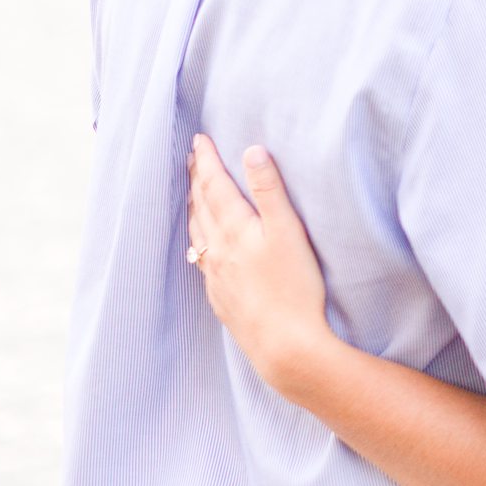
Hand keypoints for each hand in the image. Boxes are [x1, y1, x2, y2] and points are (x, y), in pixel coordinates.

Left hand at [186, 135, 333, 396]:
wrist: (284, 346)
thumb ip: (270, 190)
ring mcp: (216, 276)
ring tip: (192, 194)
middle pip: (201, 206)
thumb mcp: (288, 232)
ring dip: (193, 208)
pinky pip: (201, 260)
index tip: (200, 139)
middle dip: (196, 179)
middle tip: (191, 158)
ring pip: (197, 234)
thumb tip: (252, 151)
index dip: (207, 160)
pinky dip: (198, 241)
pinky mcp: (221, 298)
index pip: (215, 185)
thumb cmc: (294, 287)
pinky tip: (203, 246)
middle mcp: (217, 250)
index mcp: (234, 229)